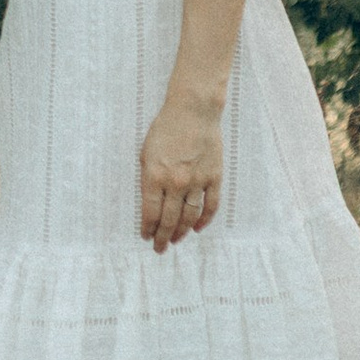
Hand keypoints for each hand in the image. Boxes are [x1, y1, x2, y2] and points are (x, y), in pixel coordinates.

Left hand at [139, 96, 222, 253]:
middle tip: (159, 248)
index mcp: (155, 175)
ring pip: (189, 217)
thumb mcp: (146, 152)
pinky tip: (197, 229)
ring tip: (175, 240)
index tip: (146, 237)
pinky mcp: (214, 177)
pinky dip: (204, 220)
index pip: (150, 212)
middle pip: (169, 220)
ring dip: (182, 232)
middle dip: (163, 237)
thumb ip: (148, 179)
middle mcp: (176, 182)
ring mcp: (197, 181)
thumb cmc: (165, 129)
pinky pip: (210, 206)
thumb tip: (149, 204)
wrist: (193, 111)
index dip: (148, 228)